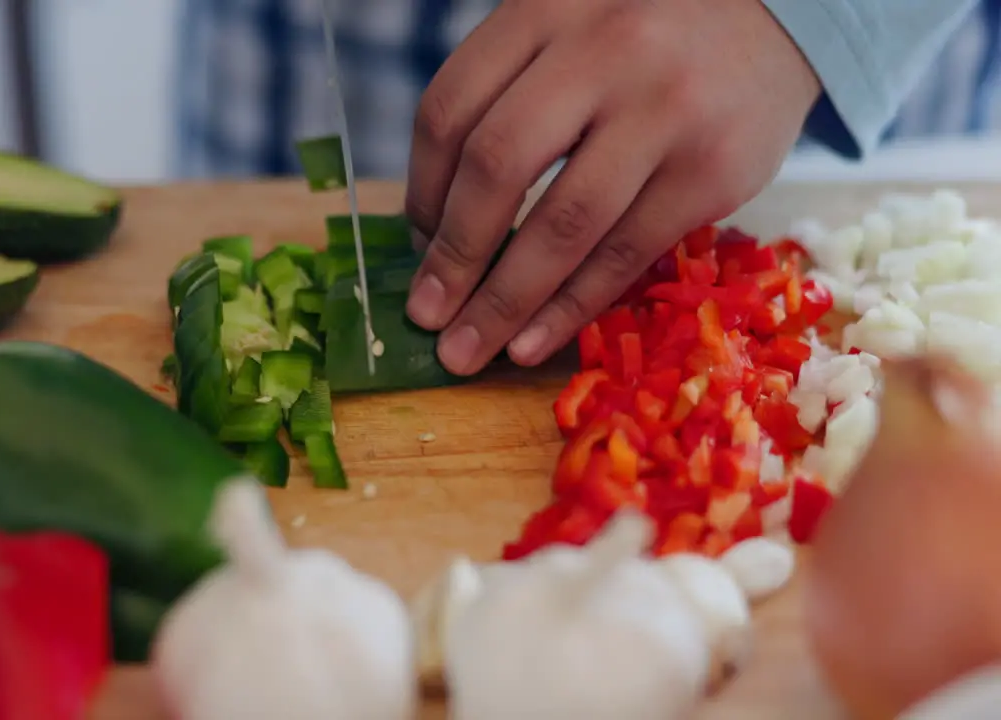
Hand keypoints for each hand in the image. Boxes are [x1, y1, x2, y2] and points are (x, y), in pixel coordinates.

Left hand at [403, 0, 820, 374]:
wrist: (784, 12)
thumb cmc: (649, 34)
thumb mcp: (569, 29)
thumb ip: (511, 96)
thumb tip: (441, 227)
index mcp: (545, 10)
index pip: (451, 111)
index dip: (421, 190)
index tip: (417, 243)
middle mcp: (601, 52)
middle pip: (496, 167)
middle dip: (452, 256)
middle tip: (425, 314)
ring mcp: (663, 112)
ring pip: (561, 225)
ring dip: (503, 301)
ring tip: (465, 351)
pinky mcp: (711, 171)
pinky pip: (623, 254)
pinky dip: (569, 308)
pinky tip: (532, 343)